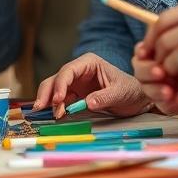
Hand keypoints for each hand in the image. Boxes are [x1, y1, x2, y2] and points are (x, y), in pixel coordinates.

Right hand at [33, 52, 153, 117]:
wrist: (137, 99)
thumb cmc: (131, 90)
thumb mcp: (120, 93)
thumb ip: (104, 97)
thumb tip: (87, 103)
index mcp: (89, 63)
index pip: (68, 71)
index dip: (60, 84)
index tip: (58, 99)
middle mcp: (79, 70)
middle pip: (56, 79)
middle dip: (47, 92)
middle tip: (40, 107)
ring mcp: (76, 83)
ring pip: (55, 89)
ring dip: (49, 101)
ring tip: (48, 114)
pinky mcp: (76, 94)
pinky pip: (62, 99)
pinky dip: (57, 107)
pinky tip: (56, 115)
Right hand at [132, 53, 177, 116]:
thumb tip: (166, 36)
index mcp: (157, 53)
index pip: (141, 50)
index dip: (142, 51)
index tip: (145, 52)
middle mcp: (154, 70)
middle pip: (139, 69)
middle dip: (147, 70)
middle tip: (160, 72)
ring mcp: (158, 87)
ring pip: (146, 88)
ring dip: (156, 88)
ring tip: (169, 90)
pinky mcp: (166, 104)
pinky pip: (161, 104)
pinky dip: (168, 100)